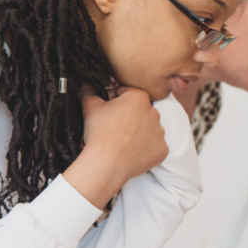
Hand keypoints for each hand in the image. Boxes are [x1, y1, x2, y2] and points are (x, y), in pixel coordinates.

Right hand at [64, 85, 167, 207]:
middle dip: (126, 116)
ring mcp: (161, 132)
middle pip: (137, 110)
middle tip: (111, 128)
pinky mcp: (162, 149)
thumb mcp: (90, 107)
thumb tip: (85, 83)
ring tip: (120, 141)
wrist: (107, 163)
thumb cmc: (99, 133)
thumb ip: (89, 92)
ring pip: (147, 128)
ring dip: (137, 132)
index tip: (104, 112)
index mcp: (139, 97)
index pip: (124, 93)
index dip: (111, 101)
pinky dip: (144, 148)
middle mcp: (154, 112)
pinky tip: (131, 152)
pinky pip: (154, 146)